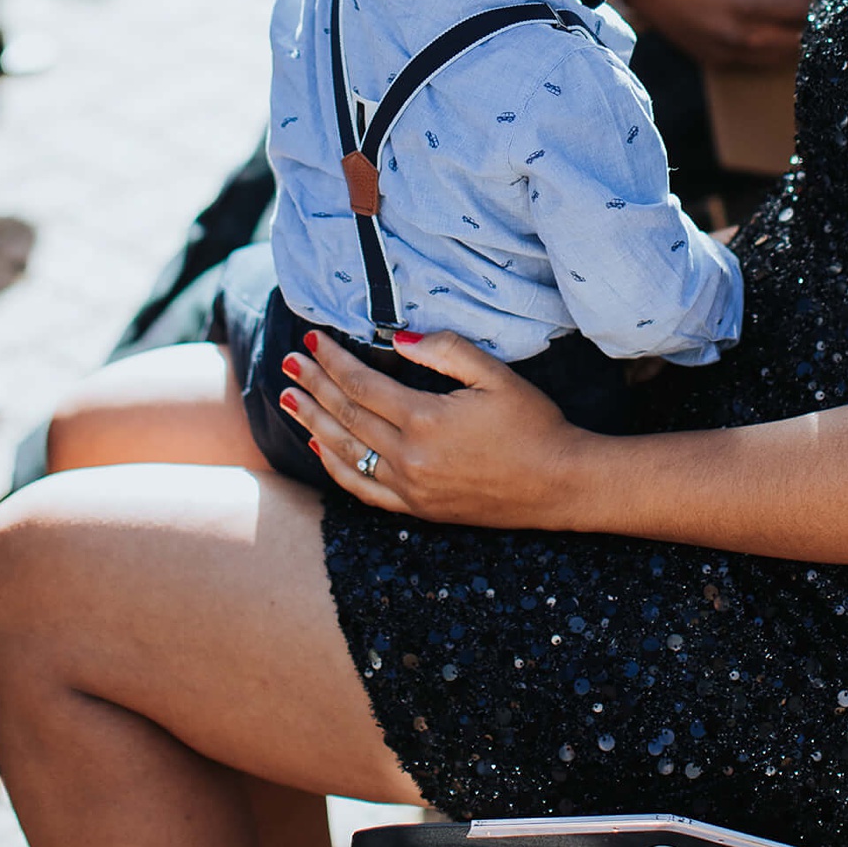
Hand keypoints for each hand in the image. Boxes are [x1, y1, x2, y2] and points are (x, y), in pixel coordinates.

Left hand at [279, 329, 584, 526]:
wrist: (559, 483)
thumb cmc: (534, 424)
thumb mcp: (495, 375)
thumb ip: (445, 351)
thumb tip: (399, 337)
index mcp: (425, 419)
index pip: (361, 384)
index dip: (333, 360)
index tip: (313, 338)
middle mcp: (409, 457)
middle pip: (345, 415)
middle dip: (313, 384)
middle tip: (290, 360)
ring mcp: (410, 488)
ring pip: (344, 451)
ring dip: (312, 422)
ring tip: (288, 398)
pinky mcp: (417, 509)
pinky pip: (362, 489)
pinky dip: (334, 467)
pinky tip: (319, 448)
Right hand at [625, 0, 818, 69]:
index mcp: (747, 3)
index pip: (804, 10)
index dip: (827, 2)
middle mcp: (741, 34)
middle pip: (800, 40)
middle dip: (820, 26)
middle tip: (835, 12)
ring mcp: (729, 52)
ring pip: (783, 56)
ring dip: (800, 41)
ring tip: (815, 25)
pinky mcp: (720, 61)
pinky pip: (760, 61)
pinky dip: (776, 49)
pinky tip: (784, 34)